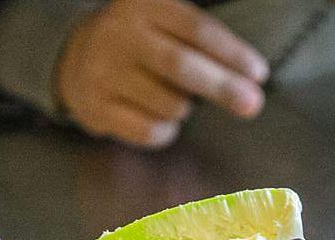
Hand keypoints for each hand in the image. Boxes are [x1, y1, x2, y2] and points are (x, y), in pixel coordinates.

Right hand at [57, 0, 267, 148]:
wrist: (76, 57)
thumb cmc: (143, 42)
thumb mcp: (165, 20)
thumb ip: (205, 40)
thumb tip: (251, 82)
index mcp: (144, 5)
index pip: (196, 29)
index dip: (232, 53)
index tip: (259, 73)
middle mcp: (119, 34)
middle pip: (181, 66)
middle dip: (222, 87)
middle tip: (252, 104)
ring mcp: (103, 73)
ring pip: (169, 104)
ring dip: (186, 108)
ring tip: (177, 97)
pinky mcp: (96, 108)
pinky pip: (150, 131)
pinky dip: (166, 130)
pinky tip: (159, 117)